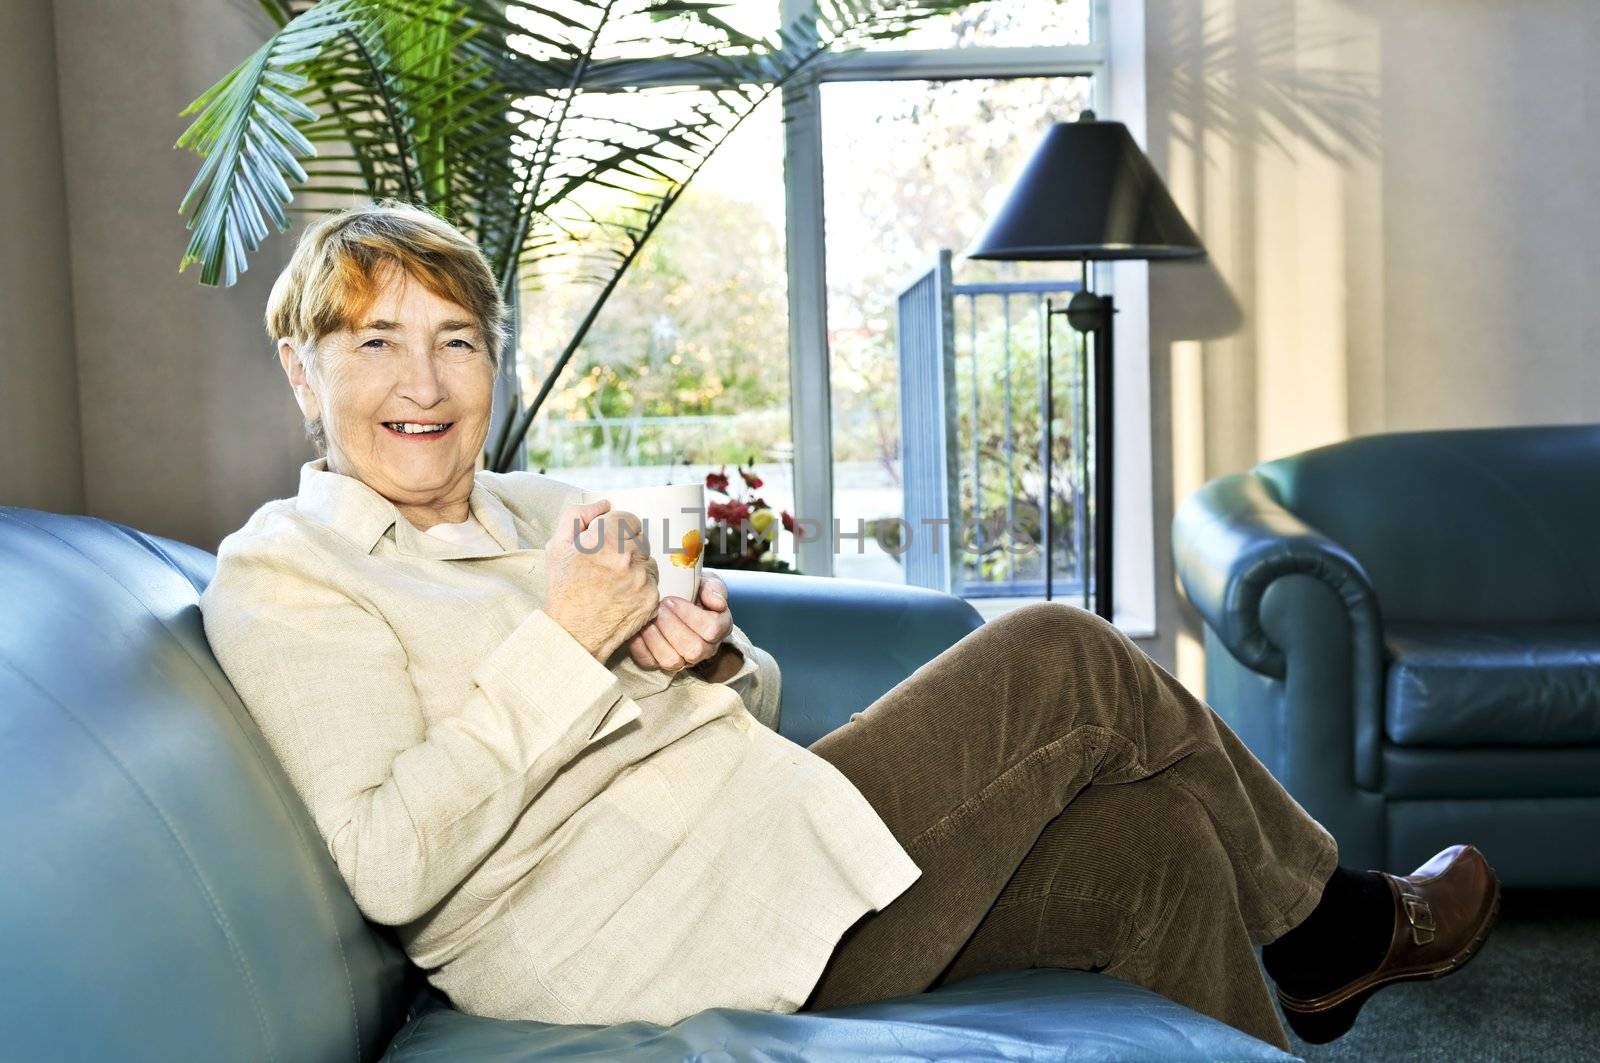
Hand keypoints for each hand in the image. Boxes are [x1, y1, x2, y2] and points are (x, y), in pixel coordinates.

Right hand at [543, 499, 659, 661]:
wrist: (573, 634)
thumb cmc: (564, 589)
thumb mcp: (558, 546)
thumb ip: (578, 516)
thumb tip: (604, 504)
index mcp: (605, 539)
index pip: (628, 518)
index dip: (616, 529)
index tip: (606, 542)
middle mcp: (628, 556)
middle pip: (640, 539)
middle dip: (625, 547)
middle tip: (607, 565)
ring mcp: (643, 579)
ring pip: (648, 561)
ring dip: (636, 567)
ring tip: (614, 583)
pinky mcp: (652, 599)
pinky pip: (652, 583)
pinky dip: (641, 587)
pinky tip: (622, 596)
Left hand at [627, 571, 734, 675]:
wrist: (674, 594)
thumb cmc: (694, 590)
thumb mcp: (708, 582)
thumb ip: (714, 589)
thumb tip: (718, 604)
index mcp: (721, 628)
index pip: (712, 629)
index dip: (691, 615)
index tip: (672, 600)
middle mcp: (705, 648)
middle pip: (694, 649)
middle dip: (672, 626)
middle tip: (659, 607)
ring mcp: (683, 659)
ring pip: (672, 660)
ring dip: (656, 637)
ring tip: (649, 617)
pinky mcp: (660, 663)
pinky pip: (649, 662)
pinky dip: (640, 645)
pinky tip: (639, 627)